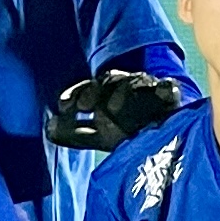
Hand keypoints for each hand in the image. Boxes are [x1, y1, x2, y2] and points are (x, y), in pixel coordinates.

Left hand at [50, 69, 185, 151]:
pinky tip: (163, 90)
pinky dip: (164, 88)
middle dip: (93, 93)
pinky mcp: (171, 95)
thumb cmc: (130, 135)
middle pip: (107, 81)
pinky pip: (168, 88)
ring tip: (112, 109)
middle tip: (83, 108)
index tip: (63, 106)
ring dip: (121, 91)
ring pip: (133, 81)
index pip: (89, 88)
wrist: (168, 139)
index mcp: (107, 94)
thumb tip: (48, 129)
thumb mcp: (101, 137)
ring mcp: (149, 88)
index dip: (75, 94)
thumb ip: (74, 134)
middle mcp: (126, 87)